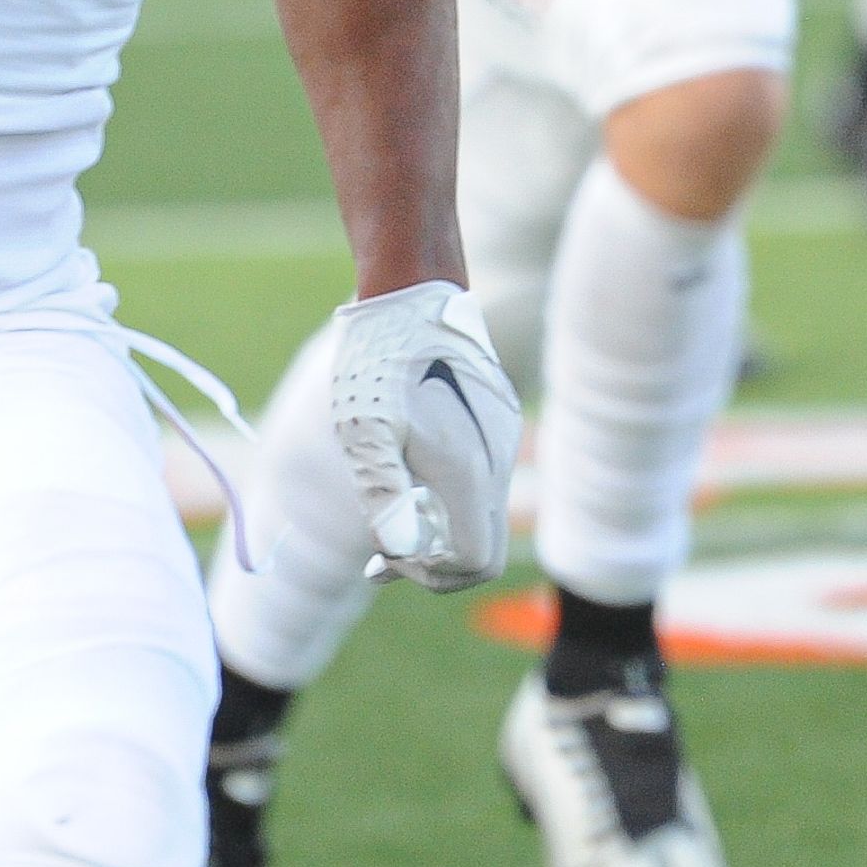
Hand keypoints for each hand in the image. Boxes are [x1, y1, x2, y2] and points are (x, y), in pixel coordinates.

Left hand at [326, 279, 520, 591]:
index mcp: (468, 468)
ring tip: (390, 515)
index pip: (473, 560)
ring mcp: (501, 441)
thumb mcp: (365, 430)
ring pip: (484, 520)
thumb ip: (384, 495)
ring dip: (441, 533)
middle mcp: (496, 459)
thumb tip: (402, 551)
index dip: (428, 575)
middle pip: (485, 551)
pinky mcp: (495, 425)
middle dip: (435, 563)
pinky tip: (410, 481)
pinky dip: (451, 504)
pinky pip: (482, 488)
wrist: (412, 292)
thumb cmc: (379, 359)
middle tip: (383, 556)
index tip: (383, 558)